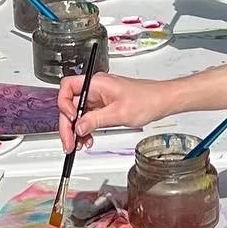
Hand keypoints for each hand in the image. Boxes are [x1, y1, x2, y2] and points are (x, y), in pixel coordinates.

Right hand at [57, 71, 174, 147]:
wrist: (162, 101)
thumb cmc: (147, 100)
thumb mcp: (119, 113)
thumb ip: (95, 120)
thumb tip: (78, 127)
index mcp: (97, 83)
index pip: (67, 87)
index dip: (64, 104)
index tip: (70, 119)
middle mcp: (95, 88)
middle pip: (70, 104)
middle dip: (67, 125)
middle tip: (69, 143)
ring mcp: (99, 97)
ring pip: (78, 113)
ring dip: (75, 130)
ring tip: (78, 145)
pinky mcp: (104, 106)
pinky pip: (88, 117)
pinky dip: (85, 129)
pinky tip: (88, 139)